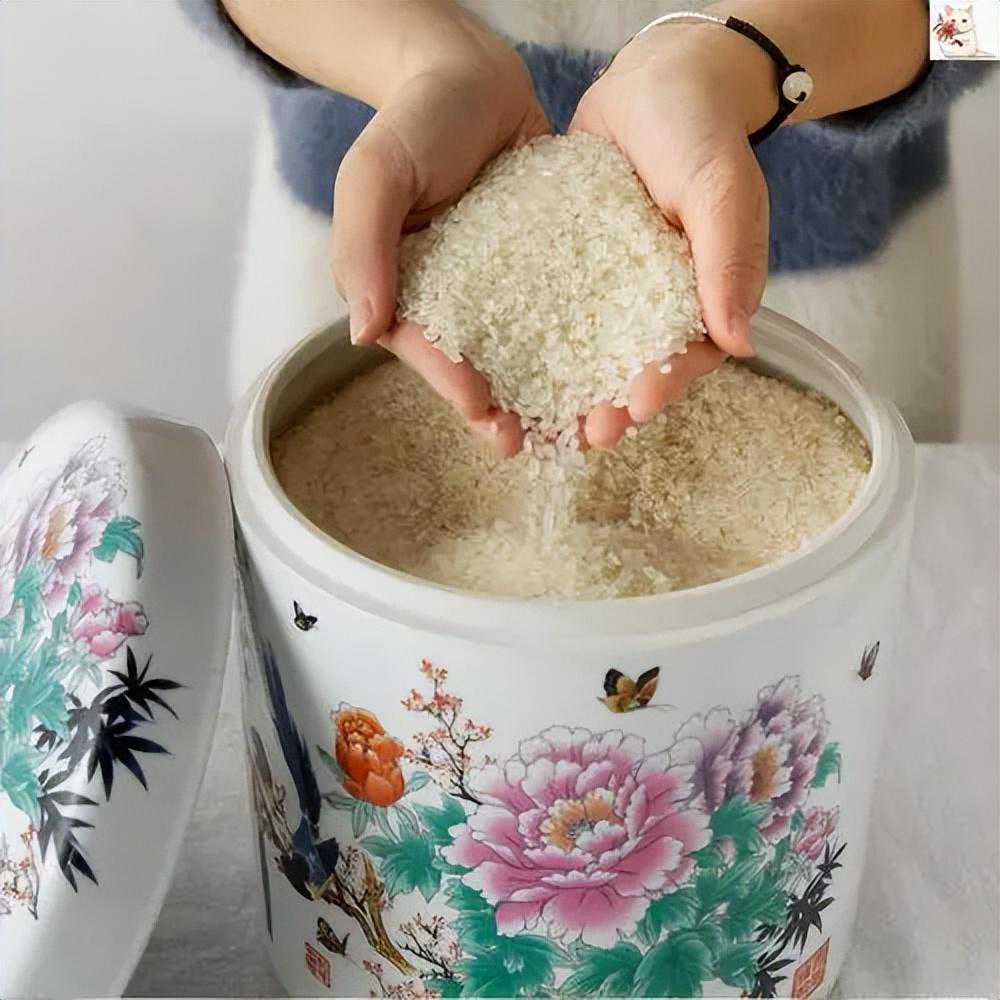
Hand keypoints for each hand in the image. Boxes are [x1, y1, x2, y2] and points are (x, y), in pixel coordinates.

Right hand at [332, 47, 547, 456]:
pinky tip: (606, 367)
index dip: (448, 380)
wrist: (474, 76)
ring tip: (570, 423)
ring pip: (521, 350)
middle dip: (498, 406)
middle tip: (525, 442)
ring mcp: (502, 287)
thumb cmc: (413, 121)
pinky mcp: (546, 268)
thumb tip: (363, 333)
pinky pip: (562, 309)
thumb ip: (363, 246)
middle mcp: (455, 298)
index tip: (479, 406)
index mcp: (405, 289)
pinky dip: (581, 341)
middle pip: (473, 364)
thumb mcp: (375, 173)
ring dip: (543, 390)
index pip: (424, 346)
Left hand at [570, 21, 773, 448]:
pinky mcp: (570, 272)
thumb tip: (740, 344)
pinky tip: (502, 366)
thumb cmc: (700, 129)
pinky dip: (532, 342)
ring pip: (589, 353)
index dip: (665, 387)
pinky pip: (551, 313)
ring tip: (539, 421)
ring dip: (568, 390)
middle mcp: (654, 303)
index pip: (688, 356)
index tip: (638, 406)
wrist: (653, 81)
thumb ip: (730, 258)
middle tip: (585, 434)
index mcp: (703, 296)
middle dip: (611, 406)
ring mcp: (610, 290)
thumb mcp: (719, 187)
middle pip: (633, 369)